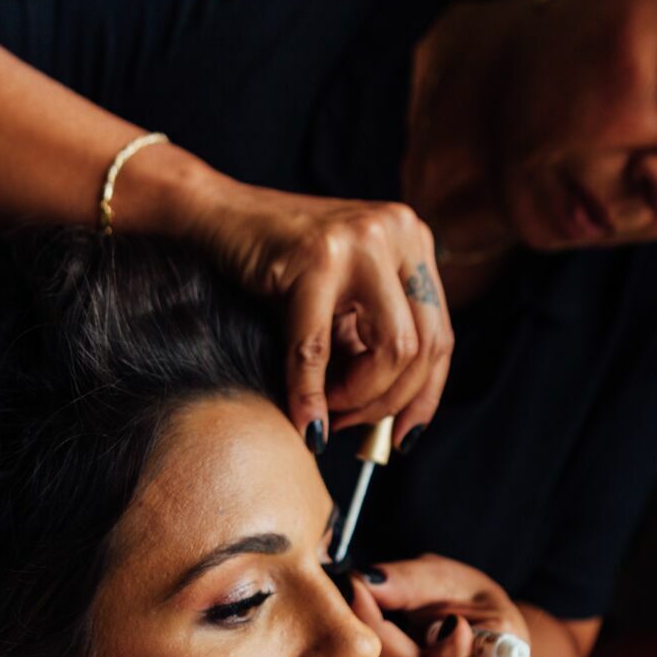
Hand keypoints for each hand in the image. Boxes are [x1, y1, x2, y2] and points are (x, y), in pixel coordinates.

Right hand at [190, 181, 453, 450]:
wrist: (216, 217)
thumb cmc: (276, 267)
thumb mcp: (340, 304)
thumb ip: (368, 350)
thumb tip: (394, 428)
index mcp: (413, 241)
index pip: (440, 337)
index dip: (425, 397)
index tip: (404, 438)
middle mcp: (400, 233)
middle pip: (423, 348)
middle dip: (385, 404)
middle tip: (348, 426)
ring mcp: (362, 240)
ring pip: (392, 351)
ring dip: (357, 399)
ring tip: (324, 412)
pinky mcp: (317, 258)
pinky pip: (319, 351)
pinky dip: (309, 396)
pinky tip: (303, 423)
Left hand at [348, 554, 529, 656]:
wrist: (463, 627)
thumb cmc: (467, 603)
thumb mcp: (453, 580)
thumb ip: (413, 582)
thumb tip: (366, 584)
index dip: (451, 654)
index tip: (441, 615)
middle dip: (380, 634)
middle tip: (359, 590)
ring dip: (359, 653)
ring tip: (351, 610)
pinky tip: (349, 638)